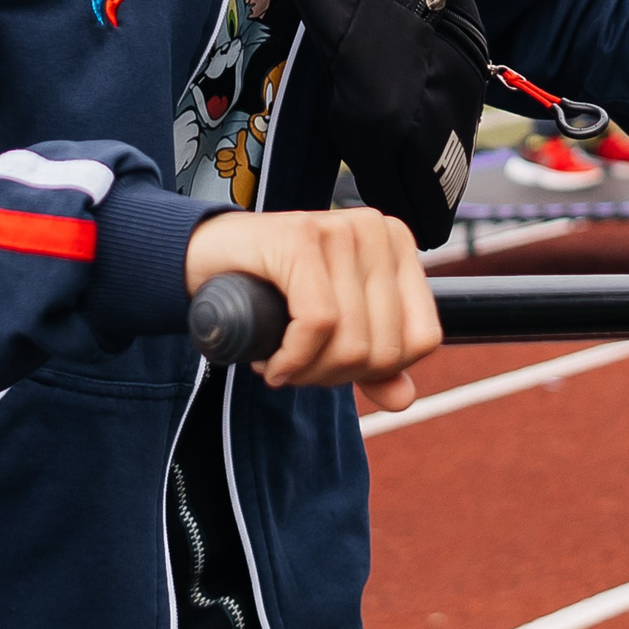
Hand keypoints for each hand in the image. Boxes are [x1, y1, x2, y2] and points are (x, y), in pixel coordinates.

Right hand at [184, 209, 439, 410]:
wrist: (207, 260)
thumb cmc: (275, 293)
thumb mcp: (333, 331)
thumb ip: (374, 364)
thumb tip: (404, 399)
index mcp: (399, 246)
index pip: (422, 339)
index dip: (378, 372)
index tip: (334, 368)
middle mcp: (376, 230)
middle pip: (385, 347)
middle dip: (335, 376)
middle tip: (297, 369)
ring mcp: (341, 229)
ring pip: (352, 341)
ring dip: (308, 373)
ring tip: (281, 364)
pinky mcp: (302, 237)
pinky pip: (317, 324)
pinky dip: (292, 359)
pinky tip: (271, 364)